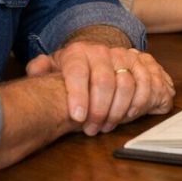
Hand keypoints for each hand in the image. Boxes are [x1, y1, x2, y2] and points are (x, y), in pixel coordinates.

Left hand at [27, 42, 175, 135]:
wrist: (100, 57)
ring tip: (108, 125)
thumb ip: (41, 68)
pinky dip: (139, 102)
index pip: (78, 72)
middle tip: (92, 129)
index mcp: (79, 52)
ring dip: (118, 110)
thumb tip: (35, 69)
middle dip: (99, 110)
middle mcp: (103, 51)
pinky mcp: (142, 64)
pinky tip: (129, 115)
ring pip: (127, 84)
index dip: (78, 95)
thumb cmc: (76, 70)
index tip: (77, 117)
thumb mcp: (55, 67)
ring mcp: (125, 56)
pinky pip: (146, 84)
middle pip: (105, 81)